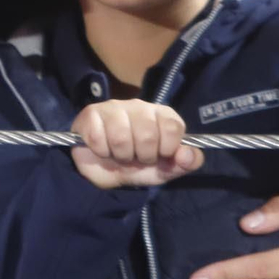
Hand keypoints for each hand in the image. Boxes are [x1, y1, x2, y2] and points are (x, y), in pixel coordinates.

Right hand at [70, 100, 202, 189]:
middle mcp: (139, 106)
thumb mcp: (164, 169)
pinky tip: (102, 148)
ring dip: (120, 155)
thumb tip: (188, 155)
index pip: (172, 126)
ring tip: (119, 154)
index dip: (166, 148)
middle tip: (136, 157)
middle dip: (142, 156)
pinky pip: (98, 138)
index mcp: (161, 115)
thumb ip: (184, 163)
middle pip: (147, 134)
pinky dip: (101, 151)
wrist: (102, 172)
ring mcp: (114, 107)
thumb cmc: (136, 165)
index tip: (159, 155)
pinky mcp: (91, 113)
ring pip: (121, 137)